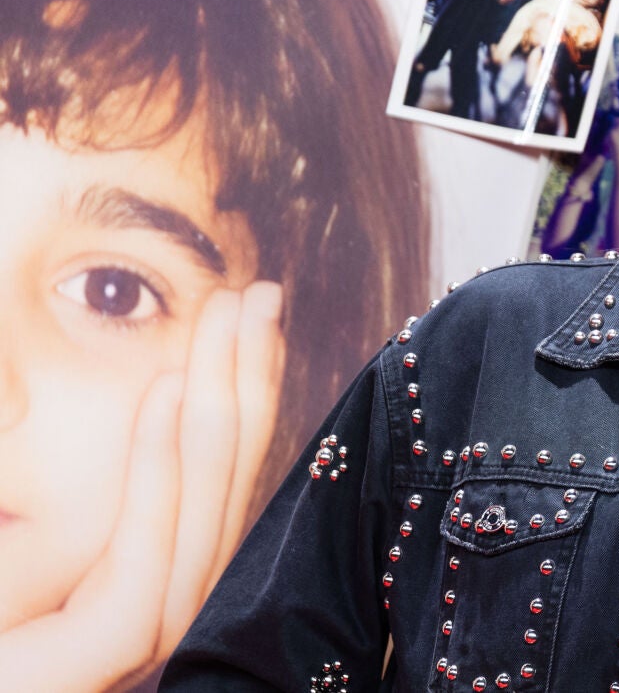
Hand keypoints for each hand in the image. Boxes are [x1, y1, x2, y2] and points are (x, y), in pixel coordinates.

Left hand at [0, 283, 285, 690]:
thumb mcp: (20, 520)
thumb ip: (69, 488)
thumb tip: (158, 386)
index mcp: (140, 583)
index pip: (215, 482)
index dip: (242, 392)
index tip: (252, 308)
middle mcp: (151, 612)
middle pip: (224, 491)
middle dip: (248, 382)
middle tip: (261, 296)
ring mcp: (132, 645)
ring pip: (202, 519)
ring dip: (217, 408)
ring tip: (227, 323)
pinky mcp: (100, 659)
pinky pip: (146, 560)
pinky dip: (160, 472)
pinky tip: (167, 391)